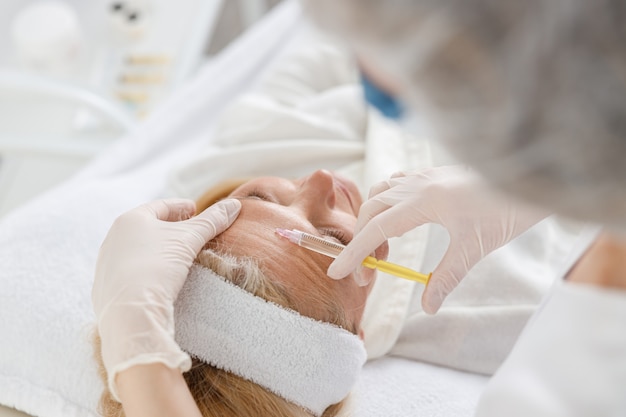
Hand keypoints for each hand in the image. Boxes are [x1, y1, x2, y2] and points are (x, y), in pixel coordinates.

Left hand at [92, 198, 240, 399]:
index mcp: (129, 220)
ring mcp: (106, 265)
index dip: (181, 207)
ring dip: (158, 249)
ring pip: (138, 250)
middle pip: (148, 227)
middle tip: (190, 232)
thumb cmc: (158, 267)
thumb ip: (212, 220)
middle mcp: (113, 239)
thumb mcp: (190, 238)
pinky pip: (131, 272)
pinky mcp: (106, 289)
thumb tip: (235, 204)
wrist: (131, 312)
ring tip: (178, 256)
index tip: (196, 210)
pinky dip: (148, 270)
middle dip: (170, 228)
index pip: (160, 207)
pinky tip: (161, 279)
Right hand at [328, 165, 545, 312]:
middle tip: (369, 273)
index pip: (376, 229)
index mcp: (422, 200)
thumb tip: (428, 307)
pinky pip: (396, 184)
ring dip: (373, 221)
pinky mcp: (433, 176)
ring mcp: (424, 176)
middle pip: (371, 211)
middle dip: (363, 242)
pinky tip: (398, 219)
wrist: (532, 180)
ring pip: (380, 194)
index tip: (338, 272)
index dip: (354, 253)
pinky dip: (386, 203)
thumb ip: (445, 277)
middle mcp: (417, 184)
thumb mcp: (474, 248)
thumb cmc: (506, 210)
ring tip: (384, 249)